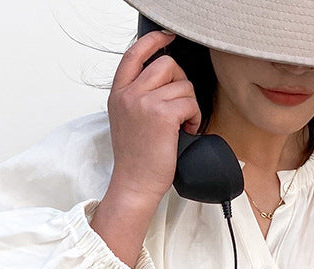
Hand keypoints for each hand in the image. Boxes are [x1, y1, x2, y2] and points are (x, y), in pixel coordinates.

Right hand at [107, 31, 202, 204]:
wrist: (134, 185)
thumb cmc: (135, 160)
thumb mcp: (127, 121)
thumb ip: (137, 97)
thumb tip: (163, 82)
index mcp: (119, 94)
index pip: (134, 54)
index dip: (154, 41)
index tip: (168, 38)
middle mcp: (129, 95)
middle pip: (166, 64)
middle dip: (181, 83)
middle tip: (180, 106)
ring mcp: (144, 103)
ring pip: (182, 84)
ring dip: (189, 104)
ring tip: (182, 125)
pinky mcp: (162, 116)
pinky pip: (190, 102)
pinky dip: (194, 117)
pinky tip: (186, 131)